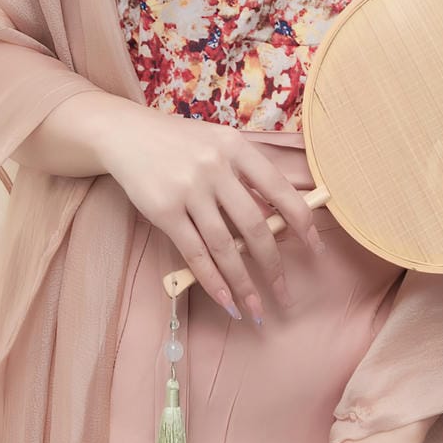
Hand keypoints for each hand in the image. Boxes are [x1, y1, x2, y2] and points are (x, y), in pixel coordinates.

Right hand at [99, 104, 326, 318]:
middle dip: (273, 266)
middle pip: (255, 226)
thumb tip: (280, 221)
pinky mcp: (164, 210)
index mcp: (237, 147)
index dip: (302, 223)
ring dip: (243, 283)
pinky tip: (226, 300)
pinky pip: (194, 253)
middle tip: (285, 294)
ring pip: (225, 246)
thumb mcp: (219, 145)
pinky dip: (213, 280)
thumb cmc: (180, 143)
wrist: (126, 133)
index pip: (279, 190)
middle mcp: (215, 167)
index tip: (316, 249)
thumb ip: (246, 176)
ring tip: (256, 308)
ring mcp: (188, 189)